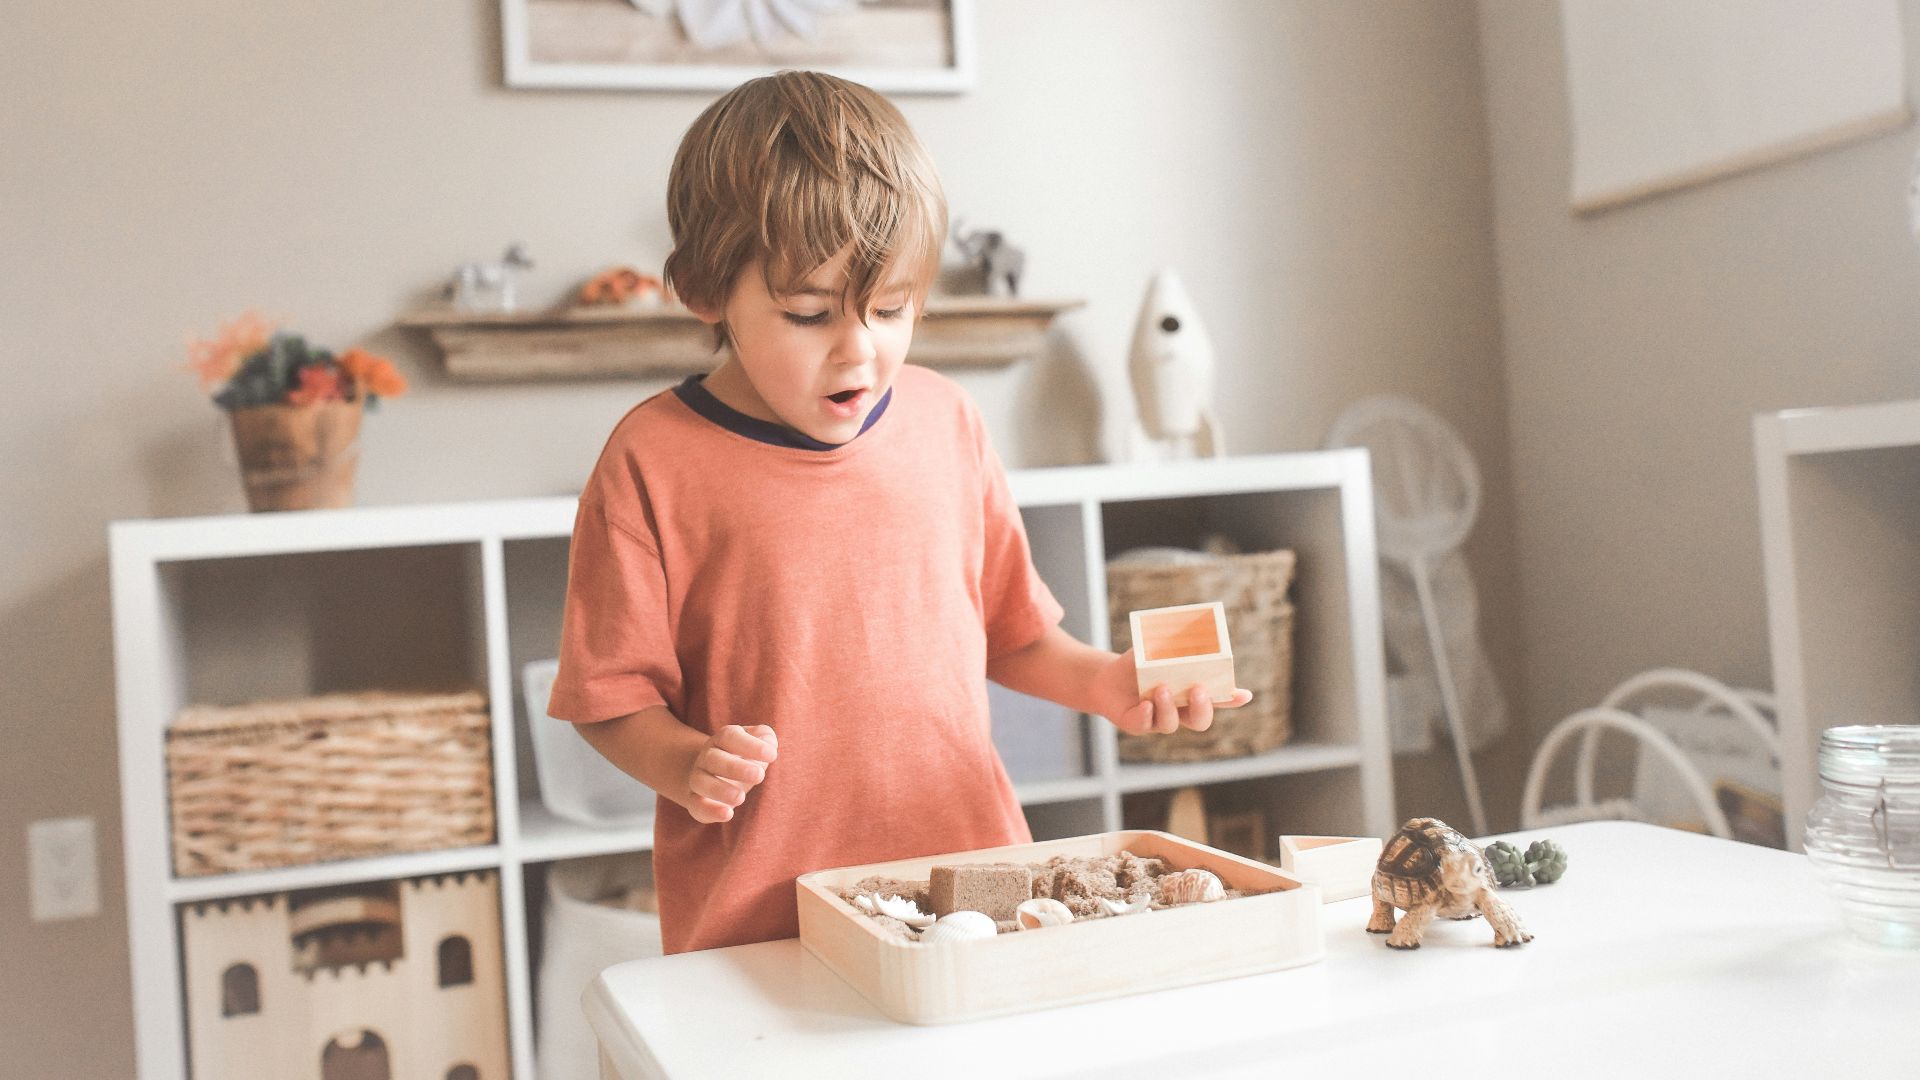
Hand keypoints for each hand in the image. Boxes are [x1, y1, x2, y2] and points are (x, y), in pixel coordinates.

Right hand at [685, 724, 776, 823]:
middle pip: (713, 758)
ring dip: (720, 790)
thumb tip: (769, 745)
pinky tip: (728, 814)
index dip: (751, 745)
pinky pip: (696, 806)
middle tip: (759, 775)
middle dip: (735, 767)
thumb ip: (766, 738)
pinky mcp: (697, 801)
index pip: (730, 736)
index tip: (772, 756)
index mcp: (722, 739)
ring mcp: (699, 779)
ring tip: (741, 797)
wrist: (718, 773)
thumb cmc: (744, 756)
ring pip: (700, 782)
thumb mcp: (757, 743)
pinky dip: (710, 811)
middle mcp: (707, 757)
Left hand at [1094, 649, 1252, 735]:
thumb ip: (1174, 645)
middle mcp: (1178, 711)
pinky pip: (1144, 725)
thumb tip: (1190, 625)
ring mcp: (1158, 720)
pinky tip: (1145, 703)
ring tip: (1162, 688)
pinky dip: (1146, 715)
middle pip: (1200, 721)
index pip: (1217, 699)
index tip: (1244, 694)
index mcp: (1190, 694)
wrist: (1107, 678)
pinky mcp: (1136, 724)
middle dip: (1202, 708)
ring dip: (1169, 707)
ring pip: (1172, 724)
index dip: (1231, 699)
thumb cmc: (1139, 664)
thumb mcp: (1156, 650)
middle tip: (1198, 690)